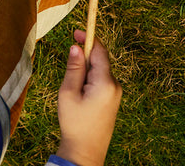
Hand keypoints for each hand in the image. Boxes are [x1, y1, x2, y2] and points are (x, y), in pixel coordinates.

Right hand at [55, 30, 122, 165]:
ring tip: (72, 84)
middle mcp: (115, 86)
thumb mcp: (68, 92)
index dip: (88, 38)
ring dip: (86, 67)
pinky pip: (101, 79)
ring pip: (100, 69)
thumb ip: (74, 68)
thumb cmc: (74, 123)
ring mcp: (116, 93)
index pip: (99, 51)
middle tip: (69, 56)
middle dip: (85, 54)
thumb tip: (77, 47)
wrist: (86, 152)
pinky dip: (90, 77)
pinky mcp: (113, 99)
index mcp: (105, 83)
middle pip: (100, 59)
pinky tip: (79, 90)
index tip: (76, 31)